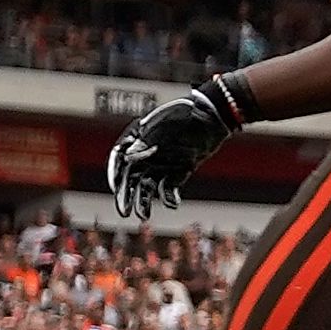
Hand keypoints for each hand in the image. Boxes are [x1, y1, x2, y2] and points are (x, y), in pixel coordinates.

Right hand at [108, 77, 249, 218]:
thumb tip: (129, 158)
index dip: (115, 174)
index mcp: (138, 137)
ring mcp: (164, 162)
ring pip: (149, 186)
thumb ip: (147, 140)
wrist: (215, 114)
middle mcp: (147, 152)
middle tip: (124, 211)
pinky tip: (172, 204)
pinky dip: (169, 196)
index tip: (115, 188)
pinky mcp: (180, 169)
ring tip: (143, 216)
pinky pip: (171, 186)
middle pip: (131, 177)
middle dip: (127, 195)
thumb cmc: (187, 113)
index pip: (120, 158)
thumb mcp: (165, 124)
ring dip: (145, 201)